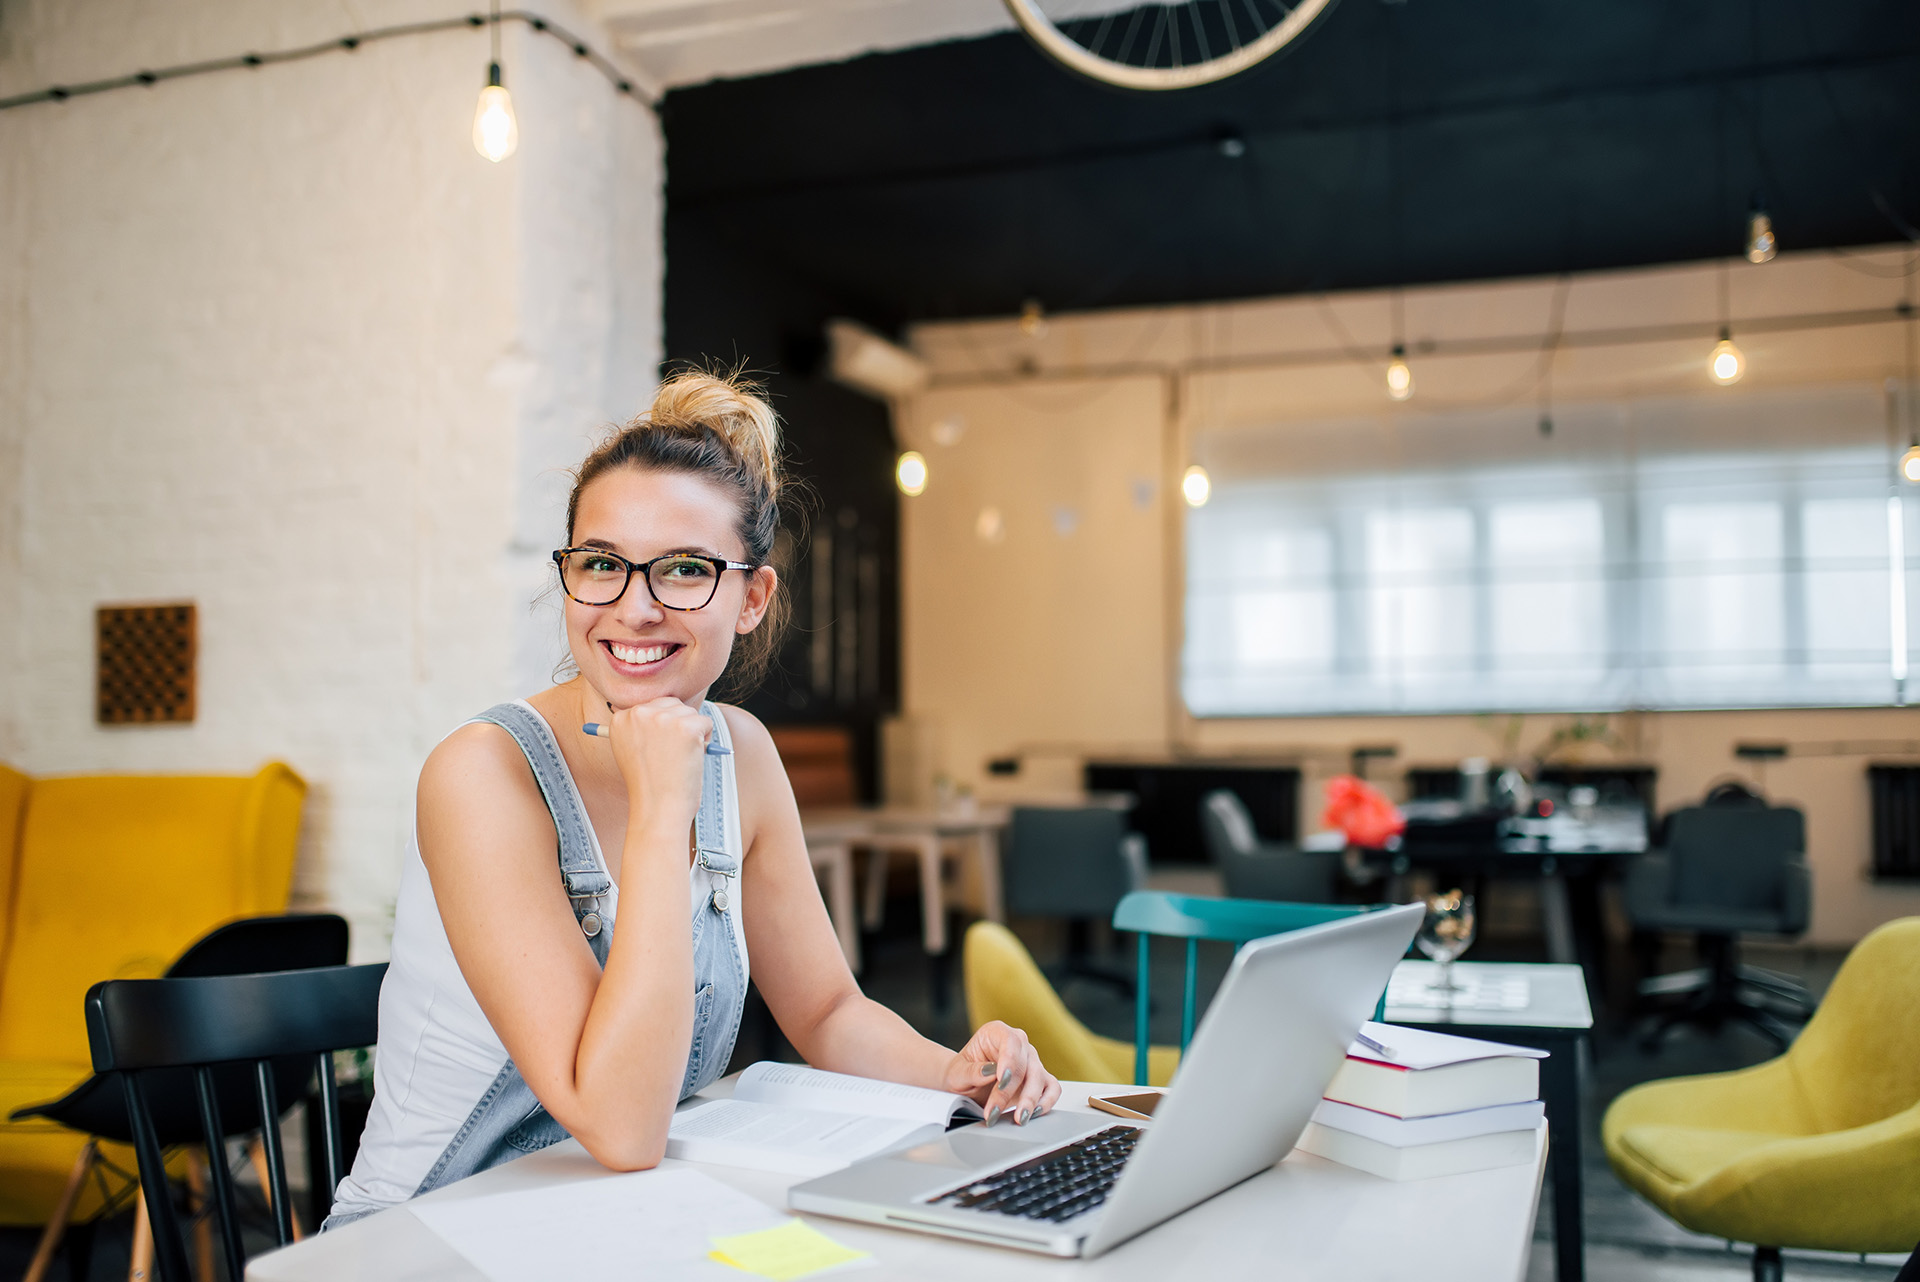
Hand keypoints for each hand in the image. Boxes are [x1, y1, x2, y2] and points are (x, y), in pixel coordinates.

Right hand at [606, 697, 710, 838]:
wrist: (658, 809)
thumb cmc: (649, 786)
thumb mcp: (634, 752)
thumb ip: (642, 730)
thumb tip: (667, 713)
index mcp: (620, 719)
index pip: (652, 706)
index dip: (662, 728)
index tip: (657, 749)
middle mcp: (638, 714)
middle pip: (672, 703)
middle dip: (680, 725)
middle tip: (673, 754)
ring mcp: (662, 718)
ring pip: (690, 712)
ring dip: (693, 733)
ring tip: (679, 759)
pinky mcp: (685, 726)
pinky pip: (706, 722)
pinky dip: (706, 739)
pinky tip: (691, 758)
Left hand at [941, 1021, 1060, 1127]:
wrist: (966, 1086)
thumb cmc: (961, 1074)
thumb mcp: (958, 1073)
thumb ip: (973, 1071)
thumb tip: (990, 1071)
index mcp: (997, 1033)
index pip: (1010, 1040)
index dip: (1009, 1059)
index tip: (1002, 1079)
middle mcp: (1018, 1044)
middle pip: (1025, 1063)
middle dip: (1011, 1090)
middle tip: (995, 1110)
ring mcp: (1031, 1061)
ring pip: (1040, 1077)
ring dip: (1030, 1100)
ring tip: (1018, 1118)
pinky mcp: (1039, 1080)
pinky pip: (1051, 1089)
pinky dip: (1045, 1102)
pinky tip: (1032, 1114)